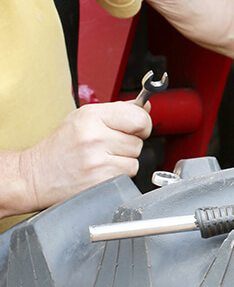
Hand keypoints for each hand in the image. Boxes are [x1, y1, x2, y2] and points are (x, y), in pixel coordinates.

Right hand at [19, 102, 151, 211]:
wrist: (35, 175)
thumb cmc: (61, 147)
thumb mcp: (84, 119)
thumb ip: (118, 111)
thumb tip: (145, 107)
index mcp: (91, 116)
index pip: (139, 117)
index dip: (142, 124)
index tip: (135, 128)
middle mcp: (94, 136)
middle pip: (138, 140)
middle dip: (127, 144)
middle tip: (107, 147)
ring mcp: (97, 160)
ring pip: (135, 159)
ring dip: (123, 161)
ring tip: (101, 159)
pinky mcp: (101, 180)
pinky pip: (128, 175)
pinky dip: (118, 174)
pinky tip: (100, 171)